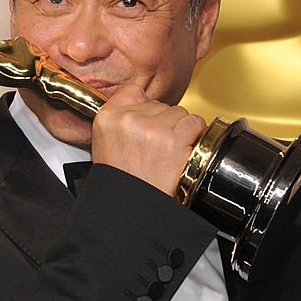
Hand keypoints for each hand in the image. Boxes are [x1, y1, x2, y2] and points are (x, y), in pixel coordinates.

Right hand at [91, 85, 205, 196]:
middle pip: (160, 105)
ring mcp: (151, 128)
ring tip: (168, 152)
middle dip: (163, 123)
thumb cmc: (123, 181)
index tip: (147, 120)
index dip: (146, 107)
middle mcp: (128, 120)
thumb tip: (141, 104)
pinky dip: (195, 135)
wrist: (133, 209)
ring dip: (180, 130)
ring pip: (178, 112)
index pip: (134, 91)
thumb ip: (119, 120)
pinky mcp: (172, 140)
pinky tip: (183, 150)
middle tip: (157, 148)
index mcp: (107, 118)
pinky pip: (194, 123)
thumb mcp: (105, 145)